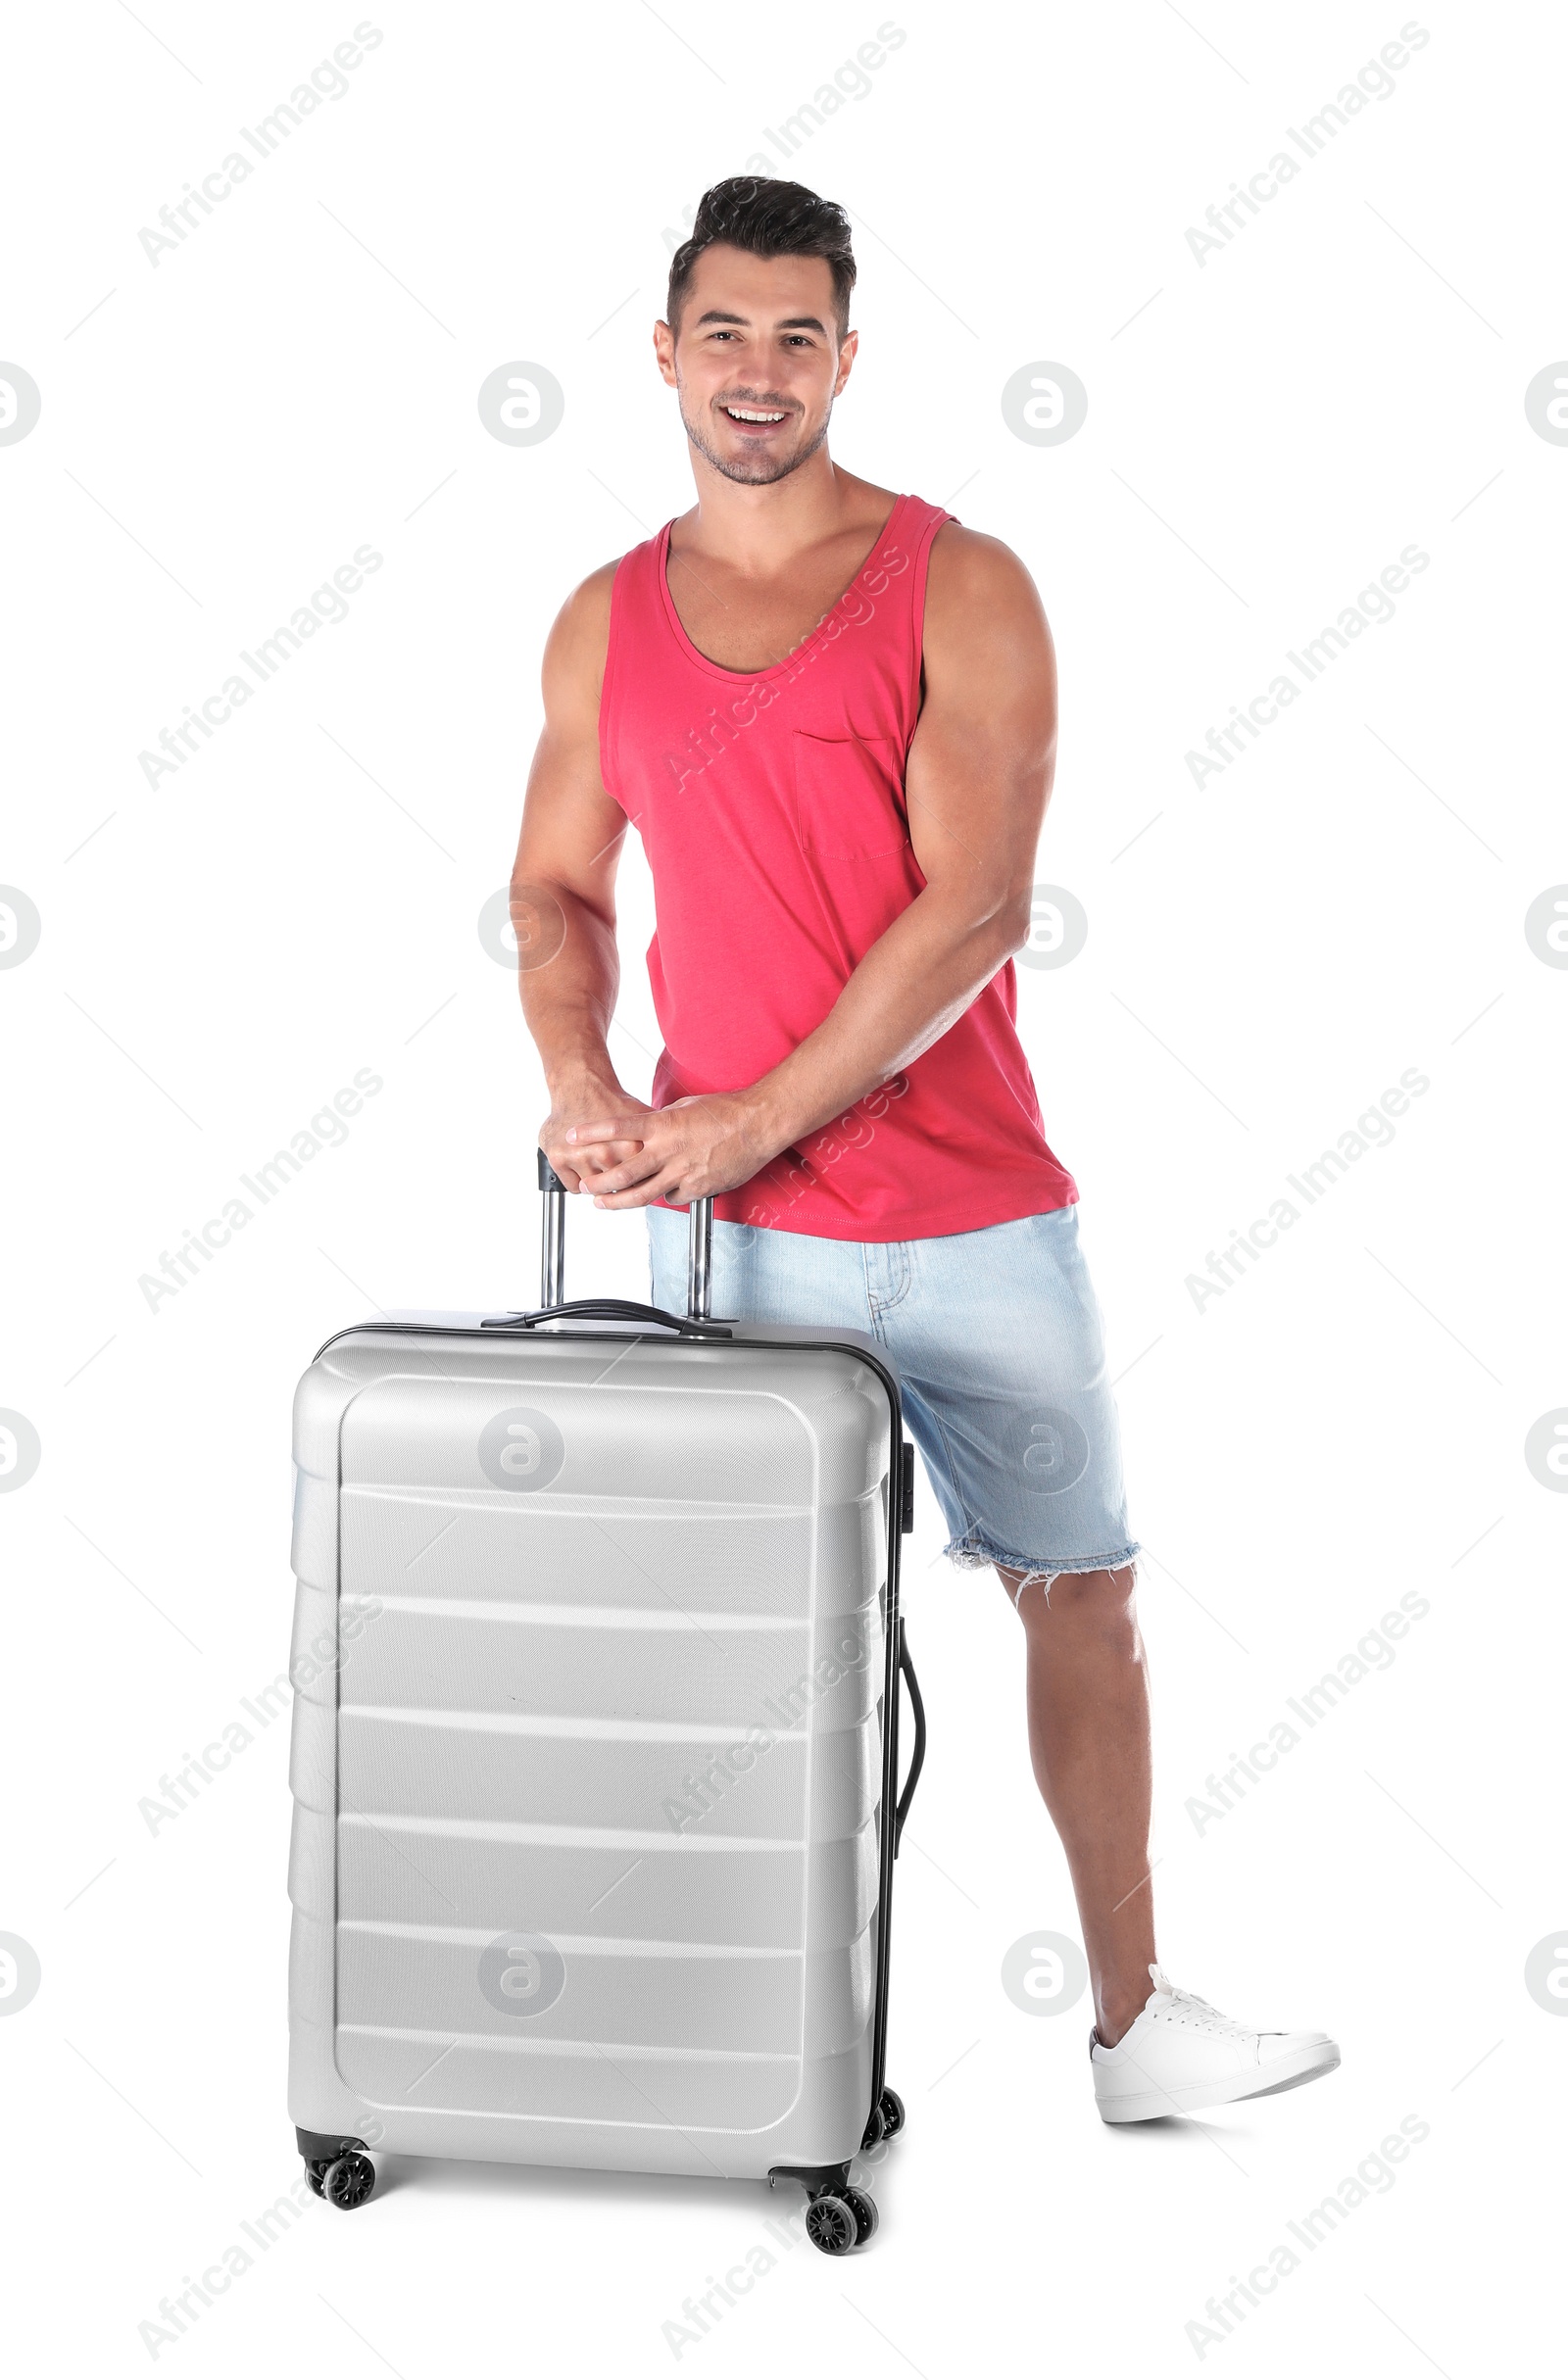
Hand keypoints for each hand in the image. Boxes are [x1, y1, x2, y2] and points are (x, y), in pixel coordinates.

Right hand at [539, 1076, 653, 1193]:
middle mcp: (604, 1153)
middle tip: (619, 1179)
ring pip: (593, 1189)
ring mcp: (580, 1157)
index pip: (639, 1184)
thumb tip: (678, 1159)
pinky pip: (573, 1188)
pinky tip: (584, 1166)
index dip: (640, 1184)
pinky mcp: (559, 1159)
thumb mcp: (644, 1119)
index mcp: (629, 1146)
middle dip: (618, 1187)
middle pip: (615, 1188)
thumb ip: (659, 1140)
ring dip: (597, 1184)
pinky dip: (578, 1182)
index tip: (640, 1182)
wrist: (580, 1085)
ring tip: (598, 1166)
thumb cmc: (611, 1101)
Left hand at [567, 1090, 781, 1209]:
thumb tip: (644, 1129)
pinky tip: (661, 1192)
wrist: (758, 1125)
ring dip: (618, 1201)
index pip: (618, 1128)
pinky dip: (663, 1196)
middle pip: (623, 1173)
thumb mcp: (684, 1107)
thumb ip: (661, 1121)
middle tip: (585, 1186)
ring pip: (643, 1194)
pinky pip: (672, 1197)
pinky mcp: (698, 1188)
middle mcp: (669, 1150)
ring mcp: (683, 1172)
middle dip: (599, 1182)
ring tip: (603, 1203)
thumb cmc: (725, 1111)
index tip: (572, 1136)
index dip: (592, 1132)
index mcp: (663, 1126)